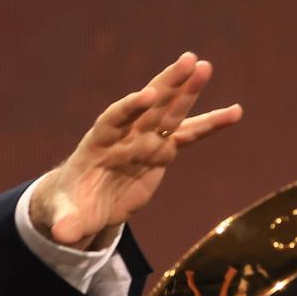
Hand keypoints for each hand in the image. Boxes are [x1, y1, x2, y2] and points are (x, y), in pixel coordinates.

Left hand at [29, 52, 242, 247]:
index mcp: (99, 143)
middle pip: (148, 105)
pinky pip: (189, 136)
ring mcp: (145, 141)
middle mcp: (125, 135)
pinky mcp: (161, 152)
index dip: (130, 107)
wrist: (85, 204)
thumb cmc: (72, 207)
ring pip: (170, 113)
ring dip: (188, 91)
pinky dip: (210, 125)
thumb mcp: (67, 217)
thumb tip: (61, 235)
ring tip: (207, 68)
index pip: (115, 118)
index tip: (148, 95)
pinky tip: (235, 112)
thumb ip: (67, 223)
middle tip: (189, 60)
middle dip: (167, 83)